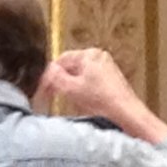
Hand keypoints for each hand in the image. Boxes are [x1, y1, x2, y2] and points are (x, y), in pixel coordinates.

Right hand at [37, 47, 166, 141]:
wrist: (124, 111)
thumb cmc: (102, 99)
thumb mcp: (70, 88)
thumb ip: (54, 77)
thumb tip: (46, 72)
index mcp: (89, 54)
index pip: (60, 60)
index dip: (49, 75)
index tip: (42, 88)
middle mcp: (98, 57)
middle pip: (69, 67)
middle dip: (59, 80)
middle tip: (49, 94)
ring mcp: (105, 67)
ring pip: (77, 74)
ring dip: (68, 85)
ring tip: (64, 98)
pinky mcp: (109, 78)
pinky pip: (87, 80)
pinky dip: (79, 88)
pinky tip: (79, 100)